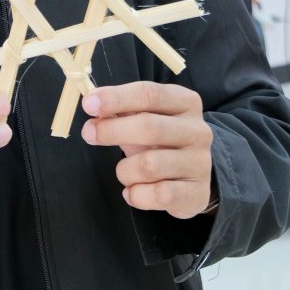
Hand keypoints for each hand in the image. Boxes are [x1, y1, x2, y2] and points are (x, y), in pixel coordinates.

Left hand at [81, 82, 213, 219]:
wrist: (192, 176)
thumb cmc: (160, 140)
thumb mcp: (145, 118)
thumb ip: (122, 110)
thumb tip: (93, 105)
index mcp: (185, 102)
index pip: (149, 94)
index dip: (116, 98)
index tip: (88, 104)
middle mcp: (198, 130)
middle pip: (150, 127)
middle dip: (112, 130)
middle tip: (88, 134)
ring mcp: (200, 163)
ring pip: (150, 165)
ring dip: (124, 170)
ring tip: (123, 172)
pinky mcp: (198, 193)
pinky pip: (159, 195)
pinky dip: (137, 195)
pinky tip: (132, 191)